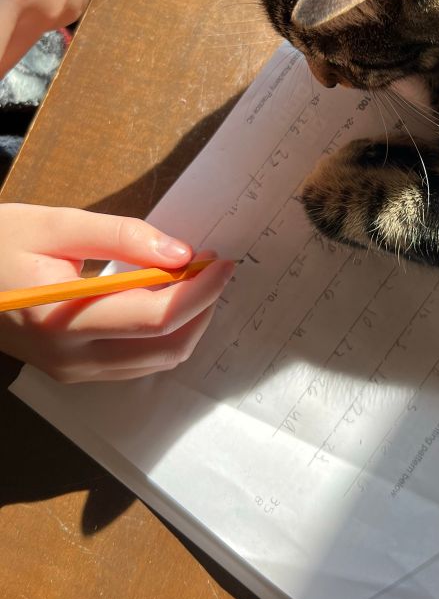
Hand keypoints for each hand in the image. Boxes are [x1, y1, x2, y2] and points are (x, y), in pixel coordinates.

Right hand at [0, 203, 233, 381]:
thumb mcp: (55, 224)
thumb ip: (121, 236)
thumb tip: (181, 253)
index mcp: (61, 318)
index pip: (155, 317)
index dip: (201, 291)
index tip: (223, 261)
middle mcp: (69, 357)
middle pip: (166, 349)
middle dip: (203, 309)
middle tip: (213, 268)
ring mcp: (72, 372)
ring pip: (156, 363)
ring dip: (188, 325)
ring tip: (194, 281)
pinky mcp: (74, 374)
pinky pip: (137, 365)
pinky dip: (165, 336)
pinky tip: (166, 301)